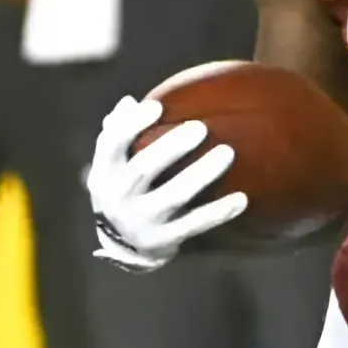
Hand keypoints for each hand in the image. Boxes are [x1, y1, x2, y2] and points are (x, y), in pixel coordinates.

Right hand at [87, 95, 245, 272]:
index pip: (111, 144)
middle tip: (201, 128)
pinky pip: (195, 224)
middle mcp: (119, 197)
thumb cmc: (124, 188)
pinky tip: (242, 199)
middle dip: (171, 147)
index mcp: (105, 172)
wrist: (123, 245)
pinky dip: (218, 212)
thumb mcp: (112, 165)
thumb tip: (129, 102)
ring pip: (174, 196)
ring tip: (227, 152)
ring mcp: (142, 221)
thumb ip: (118, 132)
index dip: (132, 125)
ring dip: (201, 174)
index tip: (158, 106)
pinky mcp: (164, 240)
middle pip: (143, 169)